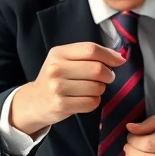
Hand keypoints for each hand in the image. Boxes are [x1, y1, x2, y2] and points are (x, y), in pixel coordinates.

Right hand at [10, 42, 124, 135]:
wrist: (35, 101)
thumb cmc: (56, 78)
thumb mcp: (64, 59)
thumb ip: (88, 55)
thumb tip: (119, 57)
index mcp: (58, 53)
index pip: (91, 50)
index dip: (110, 55)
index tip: (119, 61)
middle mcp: (56, 69)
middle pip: (97, 69)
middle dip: (108, 75)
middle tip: (106, 78)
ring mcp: (57, 88)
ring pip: (97, 87)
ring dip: (100, 89)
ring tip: (90, 89)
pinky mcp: (62, 105)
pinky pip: (92, 102)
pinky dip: (93, 101)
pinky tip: (84, 99)